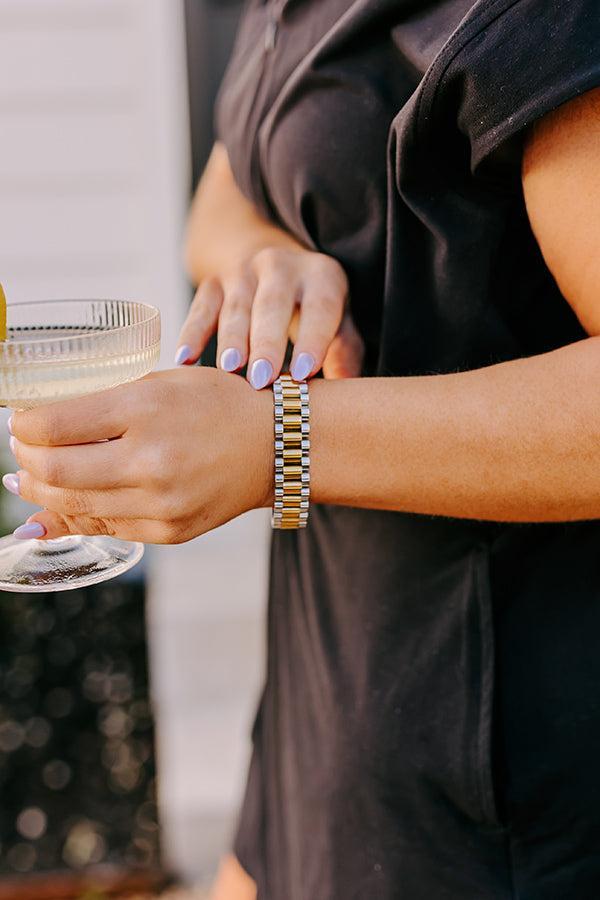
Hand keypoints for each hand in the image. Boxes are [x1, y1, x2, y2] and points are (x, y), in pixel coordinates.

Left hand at [5, 367, 272, 542]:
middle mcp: (151, 461)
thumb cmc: (216, 404)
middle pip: (53, 473)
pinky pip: (106, 526)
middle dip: (25, 461)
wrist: (275, 447)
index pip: (52, 426)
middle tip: (22, 449)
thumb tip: (32, 431)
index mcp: (145, 410)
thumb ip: (98, 405)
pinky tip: (69, 499)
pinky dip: (78, 512)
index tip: (19, 421)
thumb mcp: (158, 386)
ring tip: (35, 476)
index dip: (21, 426)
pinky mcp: (169, 531)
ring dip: (42, 492)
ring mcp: (161, 503)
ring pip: (73, 506)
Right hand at [175, 246, 363, 387]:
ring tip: (230, 369)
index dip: (313, 339)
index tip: (304, 373)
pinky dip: (191, 334)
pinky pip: (201, 308)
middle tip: (262, 378)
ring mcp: (243, 272)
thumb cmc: (313, 307)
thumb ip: (344, 354)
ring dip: (230, 340)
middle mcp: (281, 266)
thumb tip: (346, 395)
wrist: (270, 262)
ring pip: (236, 307)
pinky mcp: (213, 282)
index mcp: (321, 276)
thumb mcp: (338, 321)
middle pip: (272, 304)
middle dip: (266, 342)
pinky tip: (185, 361)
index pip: (320, 307)